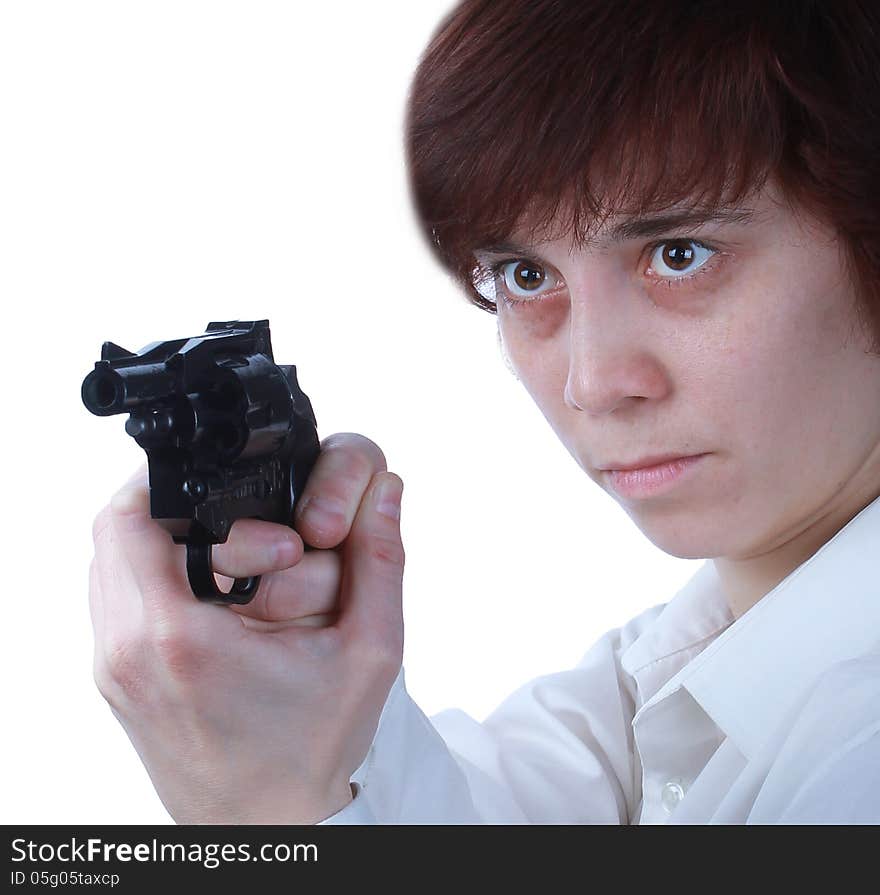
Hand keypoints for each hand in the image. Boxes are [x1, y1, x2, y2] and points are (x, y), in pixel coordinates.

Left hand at [89, 433, 404, 823]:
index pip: (138, 519)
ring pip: (110, 560)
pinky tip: (211, 595)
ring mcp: (113, 668)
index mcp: (180, 639)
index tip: (276, 541)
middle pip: (115, 530)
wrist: (273, 828)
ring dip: (164, 540)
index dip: (210, 501)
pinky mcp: (116, 679)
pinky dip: (155, 576)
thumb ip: (380, 563)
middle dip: (183, 509)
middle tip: (247, 531)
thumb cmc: (311, 754)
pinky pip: (115, 597)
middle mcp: (128, 651)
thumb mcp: (369, 654)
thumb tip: (384, 495)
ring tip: (231, 558)